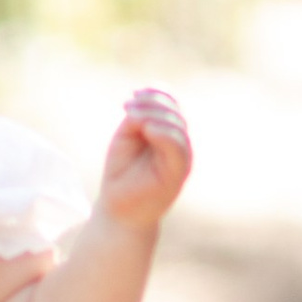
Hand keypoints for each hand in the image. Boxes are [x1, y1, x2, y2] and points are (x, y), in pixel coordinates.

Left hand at [99, 84, 190, 228]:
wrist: (120, 208)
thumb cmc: (122, 173)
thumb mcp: (126, 137)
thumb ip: (137, 119)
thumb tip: (147, 105)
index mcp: (168, 133)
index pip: (172, 106)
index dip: (157, 94)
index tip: (134, 93)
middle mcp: (178, 144)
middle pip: (175, 113)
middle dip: (152, 104)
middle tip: (127, 107)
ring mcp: (181, 158)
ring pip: (178, 128)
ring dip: (155, 116)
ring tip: (131, 116)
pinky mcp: (178, 173)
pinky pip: (179, 149)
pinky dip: (165, 135)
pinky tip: (148, 129)